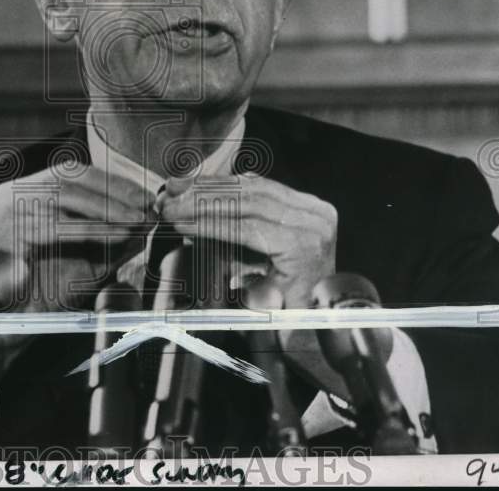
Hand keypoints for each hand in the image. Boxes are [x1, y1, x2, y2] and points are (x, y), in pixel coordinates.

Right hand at [0, 162, 155, 310]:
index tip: (145, 194)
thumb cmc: (46, 289)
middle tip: (147, 205)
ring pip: (65, 197)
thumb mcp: (86, 257)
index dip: (112, 181)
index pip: (72, 173)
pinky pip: (57, 225)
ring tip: (138, 220)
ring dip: (108, 208)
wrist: (8, 322)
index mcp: (24, 191)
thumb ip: (114, 237)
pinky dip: (93, 229)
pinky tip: (120, 234)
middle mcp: (10, 193)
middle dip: (114, 190)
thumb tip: (148, 220)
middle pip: (69, 179)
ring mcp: (4, 209)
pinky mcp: (5, 231)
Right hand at [159, 173, 342, 395]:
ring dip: (210, 186)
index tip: (175, 219)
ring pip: (252, 187)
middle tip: (169, 200)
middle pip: (248, 199)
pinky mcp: (306, 202)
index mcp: (304, 245)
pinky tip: (201, 183)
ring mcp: (311, 208)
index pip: (246, 224)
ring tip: (177, 187)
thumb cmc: (298, 314)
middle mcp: (313, 219)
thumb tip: (204, 258)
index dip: (206, 220)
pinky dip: (230, 184)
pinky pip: (262, 186)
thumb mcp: (267, 307)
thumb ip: (238, 284)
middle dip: (202, 198)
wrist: (330, 312)